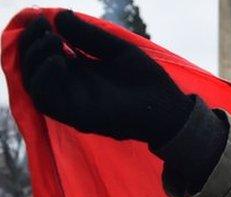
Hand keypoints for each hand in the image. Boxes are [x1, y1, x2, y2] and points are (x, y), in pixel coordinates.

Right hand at [19, 11, 192, 147]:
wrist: (168, 106)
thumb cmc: (147, 81)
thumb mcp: (116, 50)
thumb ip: (89, 35)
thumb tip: (60, 15)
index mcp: (78, 72)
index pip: (43, 55)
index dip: (36, 36)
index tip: (42, 18)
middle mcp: (71, 88)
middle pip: (33, 68)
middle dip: (31, 44)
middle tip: (44, 26)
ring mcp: (72, 103)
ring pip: (33, 85)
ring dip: (35, 60)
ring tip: (53, 40)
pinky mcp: (77, 116)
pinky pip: (47, 100)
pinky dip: (44, 78)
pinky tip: (58, 60)